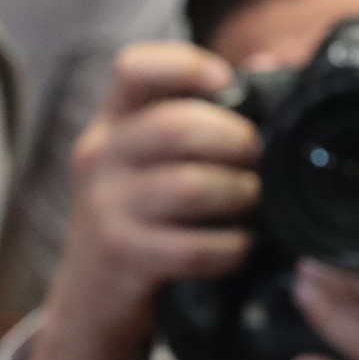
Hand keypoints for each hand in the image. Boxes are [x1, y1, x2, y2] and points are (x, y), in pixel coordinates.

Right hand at [24, 41, 259, 359]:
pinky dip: (230, 247)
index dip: (186, 66)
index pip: (134, 67)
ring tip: (252, 201)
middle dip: (234, 139)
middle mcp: (100, 156)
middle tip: (257, 157)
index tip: (225, 83)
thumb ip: (202, 111)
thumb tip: (266, 64)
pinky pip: (192, 247)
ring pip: (190, 187)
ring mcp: (105, 207)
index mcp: (113, 121)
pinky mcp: (121, 256)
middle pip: (176, 126)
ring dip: (240, 194)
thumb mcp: (154, 158)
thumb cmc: (144, 212)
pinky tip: (239, 245)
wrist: (92, 296)